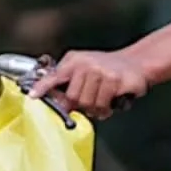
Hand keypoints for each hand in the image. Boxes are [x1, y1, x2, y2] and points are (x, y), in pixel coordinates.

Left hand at [29, 49, 146, 118]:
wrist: (137, 62)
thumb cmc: (107, 68)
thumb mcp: (84, 68)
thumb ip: (68, 82)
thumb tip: (54, 101)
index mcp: (75, 61)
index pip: (54, 76)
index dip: (42, 87)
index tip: (32, 96)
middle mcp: (87, 65)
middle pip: (72, 98)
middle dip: (80, 104)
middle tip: (90, 101)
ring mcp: (102, 72)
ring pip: (88, 104)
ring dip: (95, 108)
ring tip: (102, 101)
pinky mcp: (116, 81)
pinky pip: (104, 105)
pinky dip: (107, 108)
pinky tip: (111, 101)